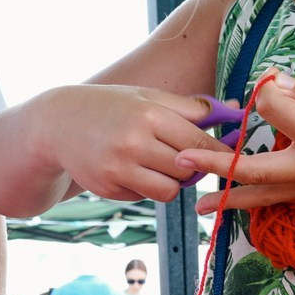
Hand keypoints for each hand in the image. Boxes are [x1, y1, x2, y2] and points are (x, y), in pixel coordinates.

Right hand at [18, 85, 232, 204]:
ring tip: (161, 165)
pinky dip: (146, 187)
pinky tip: (133, 170)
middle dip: (194, 167)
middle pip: (189, 170)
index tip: (229, 155)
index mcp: (150, 114)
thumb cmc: (112, 106)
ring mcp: (118, 168)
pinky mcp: (107, 187)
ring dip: (172, 181)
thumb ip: (192, 108)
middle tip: (187, 158)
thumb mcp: (149, 97)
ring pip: (170, 190)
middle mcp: (134, 142)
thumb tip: (237, 110)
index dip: (220, 153)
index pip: (201, 143)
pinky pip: (145, 196)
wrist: (57, 123)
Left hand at [180, 75, 294, 212]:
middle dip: (215, 165)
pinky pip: (285, 195)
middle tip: (180, 163)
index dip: (270, 90)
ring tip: (200, 207)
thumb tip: (277, 88)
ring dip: (233, 198)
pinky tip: (245, 199)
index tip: (274, 78)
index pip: (275, 110)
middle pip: (254, 170)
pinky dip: (261, 197)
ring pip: (267, 194)